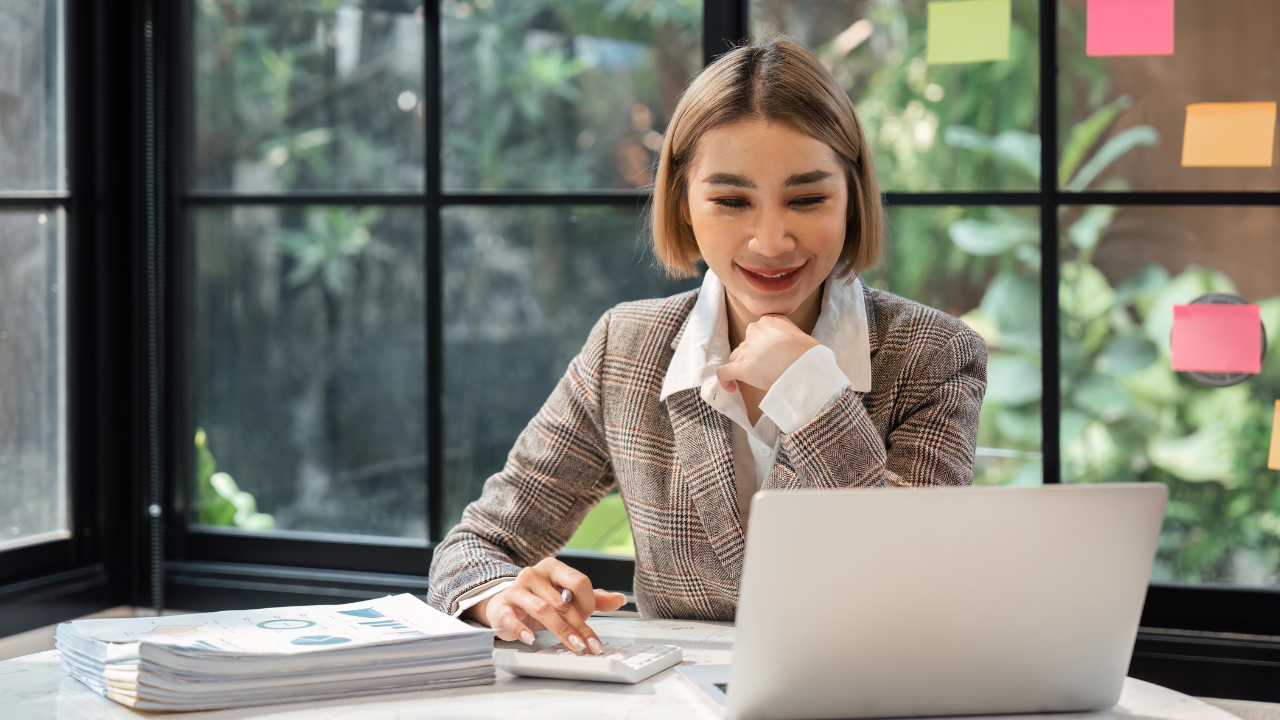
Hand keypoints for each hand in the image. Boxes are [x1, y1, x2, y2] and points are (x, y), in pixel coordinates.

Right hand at [464, 558, 626, 654]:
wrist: (503, 605)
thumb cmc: (539, 600)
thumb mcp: (565, 597)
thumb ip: (592, 598)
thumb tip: (620, 599)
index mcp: (553, 568)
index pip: (579, 582)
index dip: (588, 603)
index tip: (590, 619)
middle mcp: (534, 574)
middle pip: (563, 600)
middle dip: (579, 625)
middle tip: (590, 646)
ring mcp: (516, 590)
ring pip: (543, 610)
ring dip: (561, 630)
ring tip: (575, 646)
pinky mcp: (502, 608)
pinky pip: (512, 618)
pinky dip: (522, 630)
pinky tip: (531, 640)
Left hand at [716, 314, 819, 393]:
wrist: (807, 371)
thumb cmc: (810, 357)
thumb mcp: (802, 336)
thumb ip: (788, 336)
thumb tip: (788, 348)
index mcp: (770, 320)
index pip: (759, 330)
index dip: (764, 344)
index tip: (772, 355)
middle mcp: (754, 330)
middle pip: (747, 343)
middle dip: (755, 356)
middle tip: (769, 369)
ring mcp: (746, 348)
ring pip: (736, 357)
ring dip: (743, 366)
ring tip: (757, 379)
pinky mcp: (740, 367)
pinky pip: (723, 373)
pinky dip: (725, 381)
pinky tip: (732, 388)